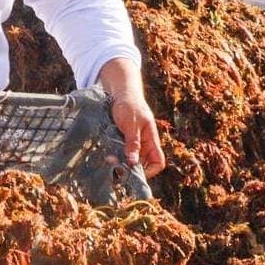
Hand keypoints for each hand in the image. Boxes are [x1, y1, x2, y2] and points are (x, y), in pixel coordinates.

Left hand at [97, 58, 164, 178]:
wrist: (121, 94)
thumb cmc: (130, 106)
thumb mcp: (131, 124)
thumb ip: (133, 143)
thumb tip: (133, 163)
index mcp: (151, 140)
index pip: (158, 162)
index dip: (150, 170)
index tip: (134, 171)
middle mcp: (144, 144)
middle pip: (142, 164)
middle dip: (130, 168)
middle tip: (115, 164)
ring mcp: (134, 143)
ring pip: (130, 160)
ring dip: (121, 162)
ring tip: (108, 159)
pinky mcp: (124, 141)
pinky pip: (122, 153)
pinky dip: (116, 155)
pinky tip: (107, 154)